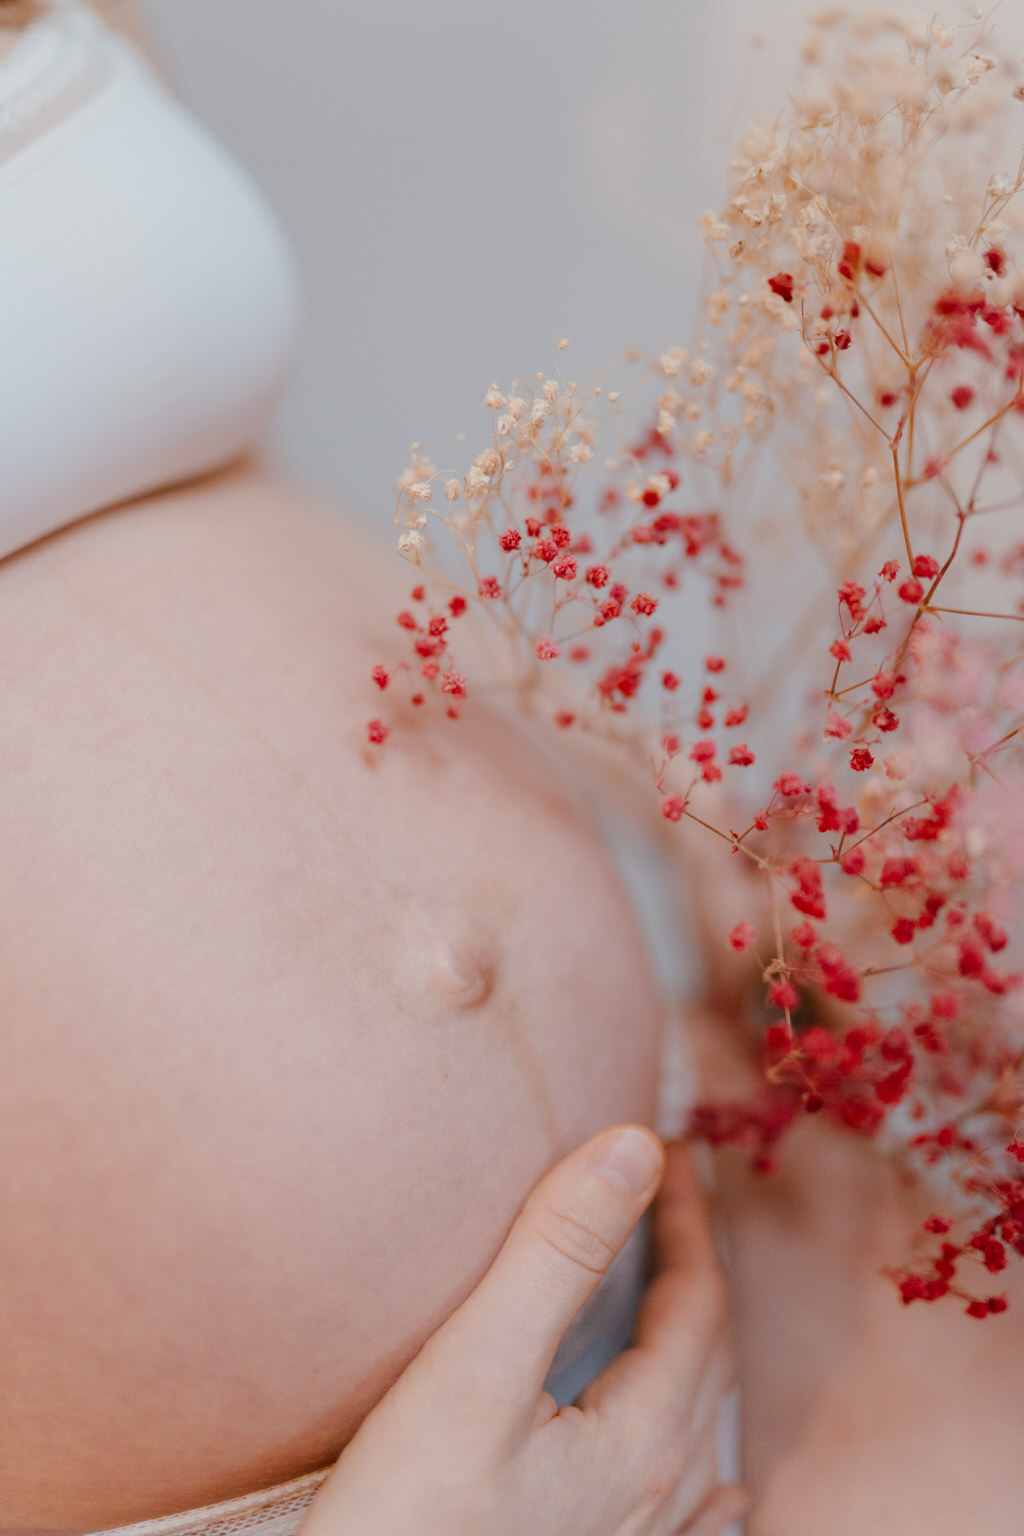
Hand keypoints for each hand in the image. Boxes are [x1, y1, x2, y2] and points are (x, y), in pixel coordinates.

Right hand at [298, 1128, 742, 1535]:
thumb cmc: (409, 1520)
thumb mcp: (476, 1368)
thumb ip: (557, 1255)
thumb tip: (634, 1148)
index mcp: (643, 1437)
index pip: (697, 1300)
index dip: (690, 1219)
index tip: (673, 1148)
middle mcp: (656, 1496)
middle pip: (704, 1357)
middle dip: (695, 1268)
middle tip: (675, 1199)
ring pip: (694, 1427)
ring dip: (693, 1345)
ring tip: (681, 1300)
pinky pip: (684, 1514)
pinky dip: (701, 1470)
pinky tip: (715, 1495)